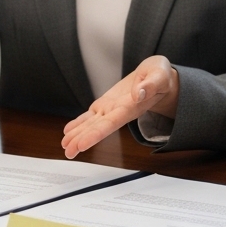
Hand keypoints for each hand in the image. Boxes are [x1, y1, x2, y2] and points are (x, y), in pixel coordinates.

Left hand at [61, 55, 177, 157]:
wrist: (158, 77)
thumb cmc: (160, 76)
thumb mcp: (160, 74)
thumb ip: (151, 84)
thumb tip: (139, 93)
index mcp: (132, 106)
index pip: (111, 123)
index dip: (96, 134)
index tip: (83, 145)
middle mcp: (120, 111)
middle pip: (99, 128)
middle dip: (83, 139)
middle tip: (69, 152)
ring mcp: (112, 108)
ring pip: (92, 123)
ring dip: (78, 134)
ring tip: (65, 145)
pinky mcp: (107, 103)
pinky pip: (91, 114)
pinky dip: (79, 122)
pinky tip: (68, 130)